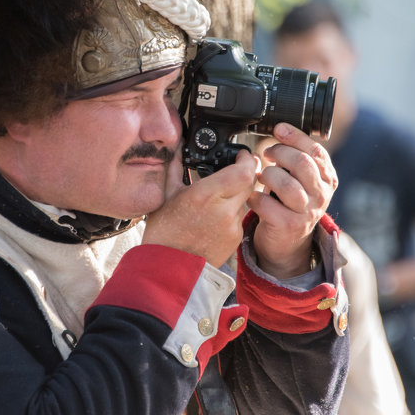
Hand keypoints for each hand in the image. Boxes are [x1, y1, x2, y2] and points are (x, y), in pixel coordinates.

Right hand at [143, 149, 257, 267]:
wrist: (169, 268)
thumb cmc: (164, 232)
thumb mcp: (167, 194)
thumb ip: (176, 166)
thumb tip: (178, 146)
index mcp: (205, 195)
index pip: (244, 172)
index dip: (247, 160)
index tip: (241, 155)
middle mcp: (223, 210)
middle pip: (250, 183)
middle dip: (244, 173)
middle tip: (234, 170)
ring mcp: (232, 226)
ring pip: (246, 199)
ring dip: (237, 193)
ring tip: (218, 196)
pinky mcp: (235, 239)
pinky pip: (240, 217)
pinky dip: (231, 212)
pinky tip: (215, 216)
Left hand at [248, 123, 337, 278]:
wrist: (287, 242)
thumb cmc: (289, 203)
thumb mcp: (300, 179)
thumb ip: (296, 158)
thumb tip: (280, 129)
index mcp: (327, 179)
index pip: (317, 152)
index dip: (296, 137)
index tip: (279, 128)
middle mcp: (321, 195)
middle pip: (303, 164)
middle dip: (281, 153)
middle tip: (268, 153)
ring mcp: (307, 212)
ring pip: (287, 184)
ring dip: (268, 176)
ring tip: (261, 177)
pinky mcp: (289, 226)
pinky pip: (268, 204)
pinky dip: (255, 198)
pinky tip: (253, 197)